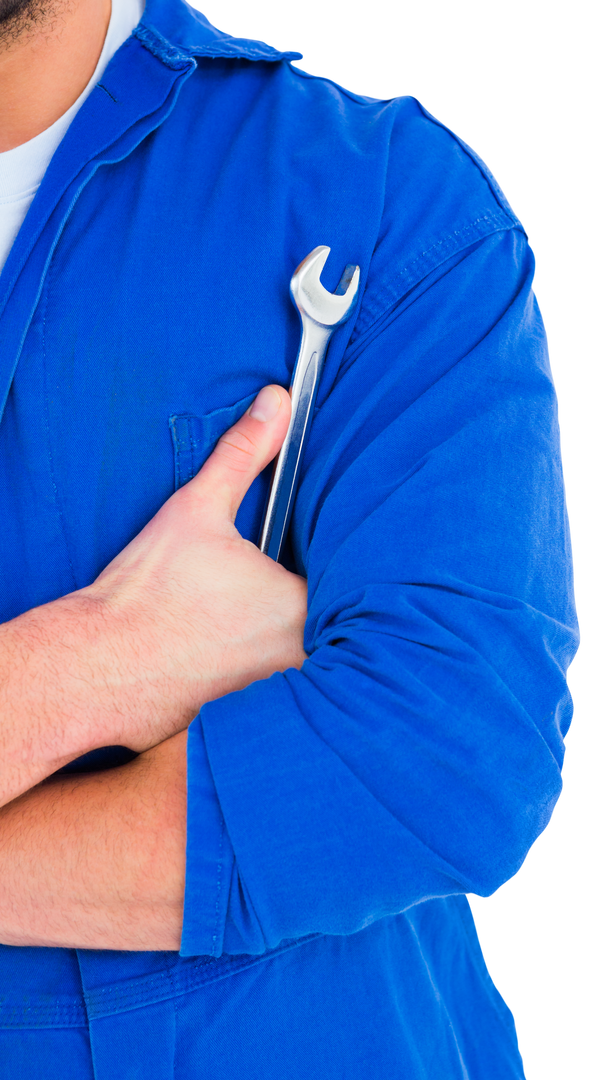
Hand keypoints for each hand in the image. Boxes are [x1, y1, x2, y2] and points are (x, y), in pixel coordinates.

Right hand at [81, 384, 307, 752]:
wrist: (98, 669)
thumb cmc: (147, 596)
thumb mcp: (197, 509)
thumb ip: (244, 453)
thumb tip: (276, 402)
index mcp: (301, 609)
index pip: (350, 572)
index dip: (336, 551)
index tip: (314, 538)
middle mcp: (299, 656)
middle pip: (329, 609)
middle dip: (313, 586)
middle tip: (271, 570)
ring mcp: (274, 687)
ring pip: (302, 642)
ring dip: (286, 623)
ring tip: (242, 603)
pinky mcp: (247, 706)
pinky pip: (273, 672)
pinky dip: (260, 651)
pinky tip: (226, 634)